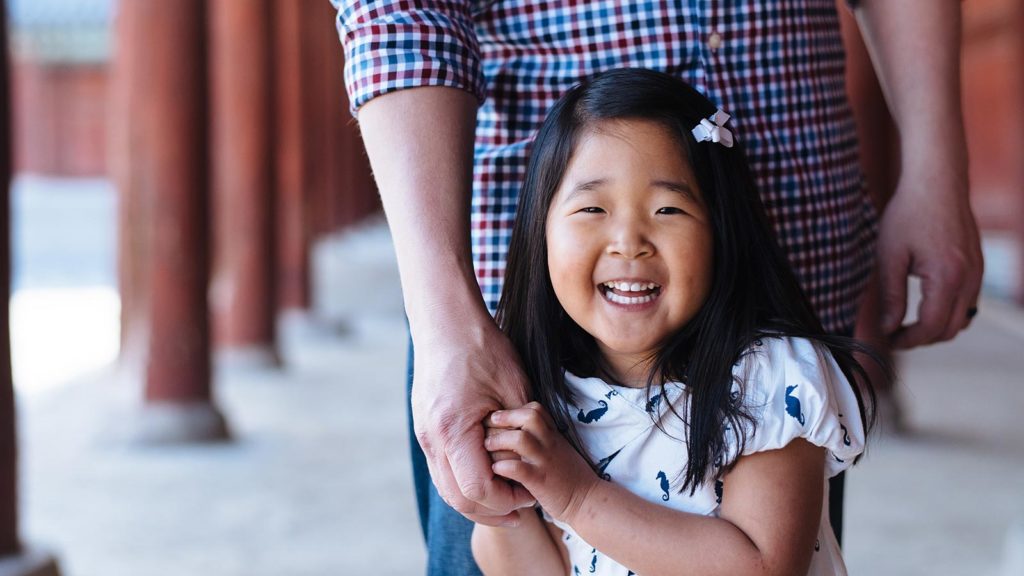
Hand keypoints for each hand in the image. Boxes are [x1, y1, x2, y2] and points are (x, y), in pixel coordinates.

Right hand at [411, 317, 535, 525]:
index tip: (529, 496)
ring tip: (507, 501)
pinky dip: (464, 481)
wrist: (445, 321)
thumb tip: (534, 462)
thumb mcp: (514, 387)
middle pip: (458, 498)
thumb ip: (522, 430)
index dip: (506, 500)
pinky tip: (489, 477)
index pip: (478, 490)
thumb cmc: (482, 347)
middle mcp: (431, 439)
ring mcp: (424, 435)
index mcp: (453, 430)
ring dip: (477, 501)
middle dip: (492, 511)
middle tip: (522, 511)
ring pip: (446, 488)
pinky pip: (442, 469)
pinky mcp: (425, 428)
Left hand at [484, 402, 600, 525]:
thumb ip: (543, 438)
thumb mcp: (559, 450)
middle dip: (505, 417)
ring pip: (520, 440)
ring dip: (499, 441)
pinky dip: (502, 466)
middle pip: (529, 417)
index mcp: (554, 436)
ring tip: (488, 447)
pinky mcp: (540, 482)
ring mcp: (545, 462)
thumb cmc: (570, 477)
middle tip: (490, 424)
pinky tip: (495, 470)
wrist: (587, 501)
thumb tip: (519, 429)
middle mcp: (550, 444)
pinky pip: (517, 469)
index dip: (516, 409)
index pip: (536, 409)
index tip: (502, 419)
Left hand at [876, 161, 983, 348]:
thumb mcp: (889, 256)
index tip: (887, 340)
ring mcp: (978, 273)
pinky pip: (968, 302)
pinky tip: (925, 306)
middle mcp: (970, 279)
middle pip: (951, 330)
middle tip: (894, 335)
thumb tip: (887, 327)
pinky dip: (949, 312)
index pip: (931, 327)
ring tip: (906, 324)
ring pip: (963, 319)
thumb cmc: (909, 214)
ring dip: (937, 328)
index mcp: (947, 278)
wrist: (937, 182)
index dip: (908, 340)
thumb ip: (890, 295)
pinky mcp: (978, 267)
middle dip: (922, 339)